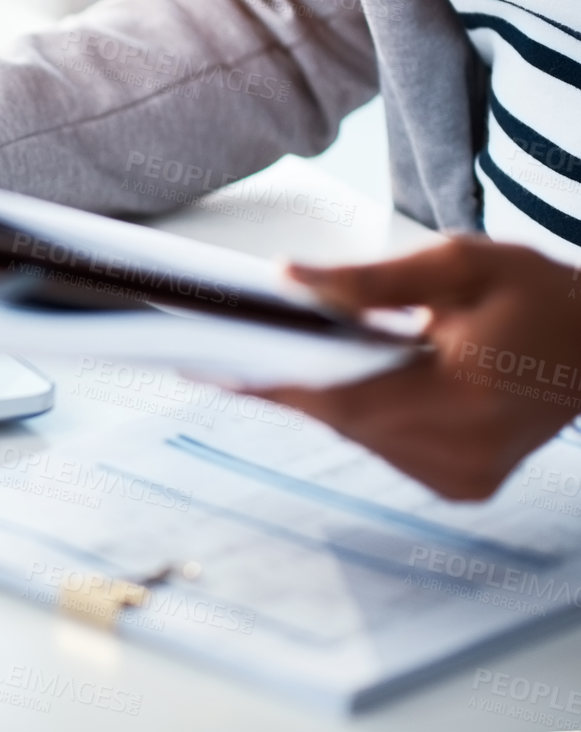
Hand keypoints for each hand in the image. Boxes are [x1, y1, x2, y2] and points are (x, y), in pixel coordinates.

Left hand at [251, 238, 580, 499]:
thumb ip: (370, 278)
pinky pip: (385, 448)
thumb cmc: (536, 295)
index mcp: (470, 397)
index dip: (277, 384)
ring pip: (360, 437)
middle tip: (232, 350)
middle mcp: (468, 452)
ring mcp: (467, 479)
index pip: (347, 400)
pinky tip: (356, 380)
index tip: (215, 368)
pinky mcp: (464, 487)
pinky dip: (363, 414)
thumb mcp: (459, 264)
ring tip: (293, 355)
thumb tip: (288, 279)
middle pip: (346, 421)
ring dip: (328, 397)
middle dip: (293, 383)